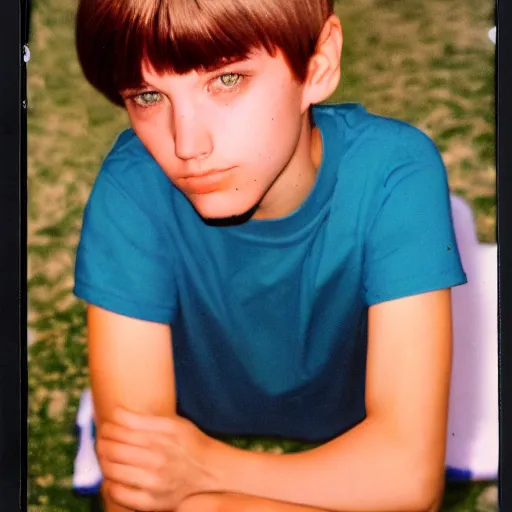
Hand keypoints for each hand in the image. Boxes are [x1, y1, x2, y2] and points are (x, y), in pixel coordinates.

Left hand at [96, 408, 218, 510]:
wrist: (209, 470)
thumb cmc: (189, 443)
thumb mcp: (173, 424)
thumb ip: (144, 419)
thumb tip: (116, 411)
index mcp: (163, 435)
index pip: (123, 428)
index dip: (109, 425)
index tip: (107, 425)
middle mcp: (159, 458)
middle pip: (115, 447)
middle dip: (102, 441)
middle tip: (101, 439)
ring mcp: (155, 481)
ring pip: (112, 469)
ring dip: (103, 460)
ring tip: (104, 455)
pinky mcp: (152, 501)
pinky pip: (118, 492)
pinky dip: (109, 483)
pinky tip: (113, 476)